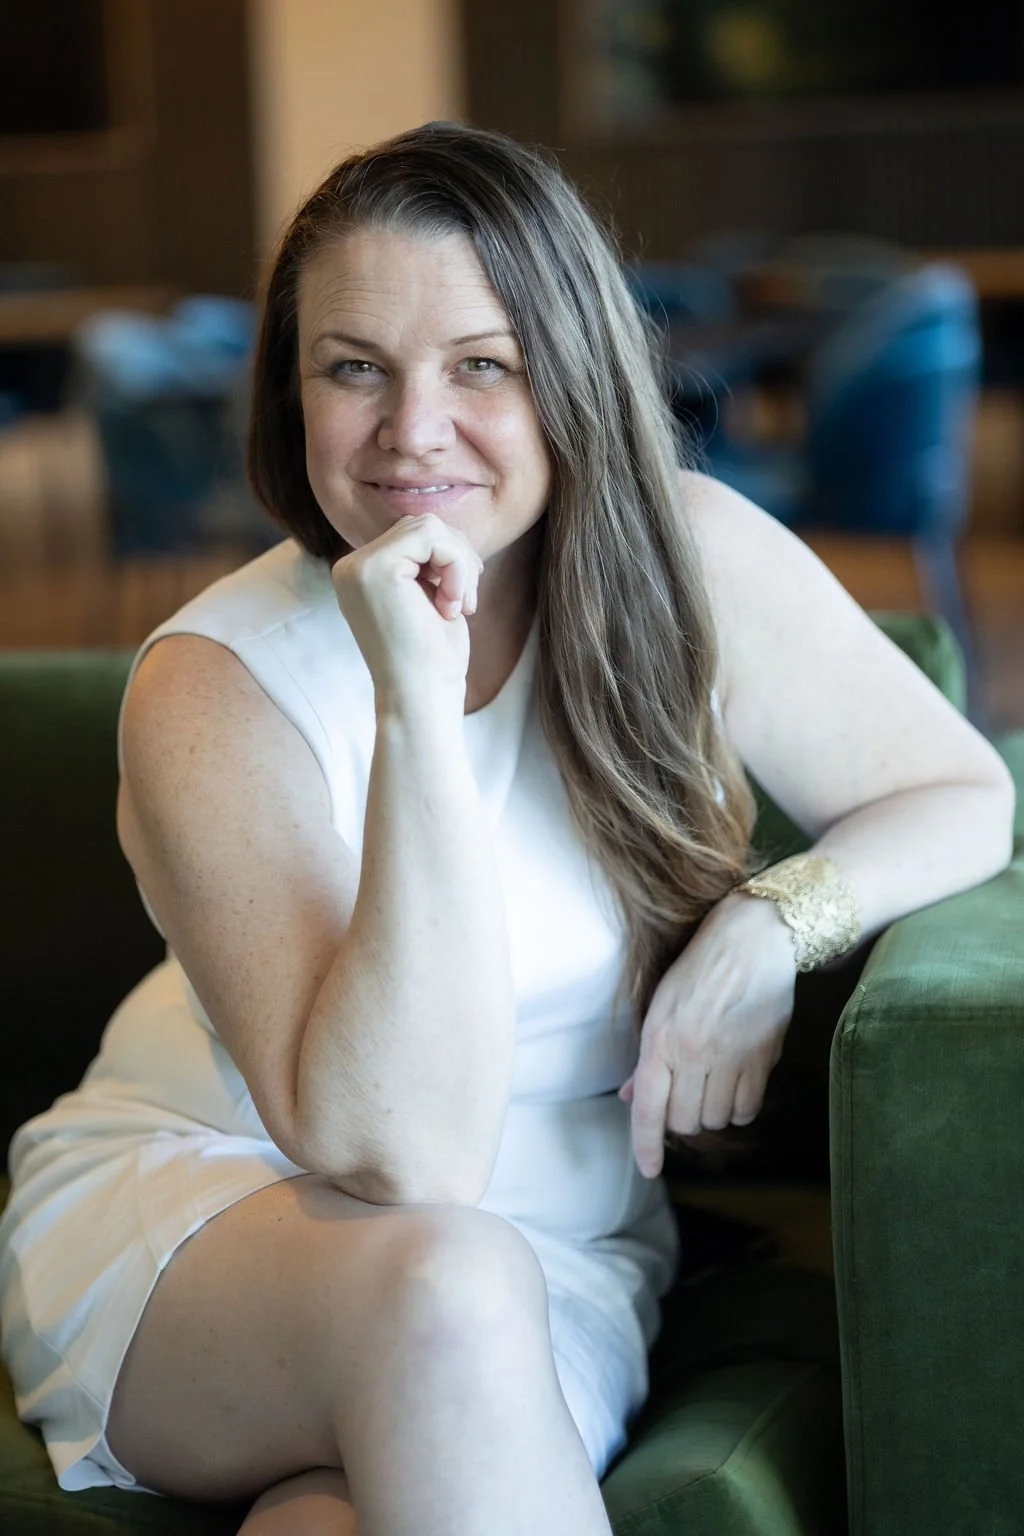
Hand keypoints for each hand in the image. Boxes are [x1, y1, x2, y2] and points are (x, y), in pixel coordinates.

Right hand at [331, 512, 483, 703]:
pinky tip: (453, 604)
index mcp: (360, 574)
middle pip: (420, 525)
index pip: (411, 536)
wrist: (419, 698)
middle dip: (457, 557)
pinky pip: (432, 536)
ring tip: (461, 605)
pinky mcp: (374, 568)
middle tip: (467, 601)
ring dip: (459, 562)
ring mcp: (357, 566)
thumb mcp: (427, 598)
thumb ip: (424, 563)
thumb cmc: (430, 659)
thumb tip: (442, 528)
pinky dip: (456, 565)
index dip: (449, 558)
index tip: (462, 600)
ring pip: (428, 526)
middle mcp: (350, 567)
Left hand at [619, 893, 796, 1178]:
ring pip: (716, 1119)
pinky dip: (740, 1108)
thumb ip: (648, 1058)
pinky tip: (737, 1086)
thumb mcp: (661, 1006)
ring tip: (713, 1084)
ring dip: (712, 1112)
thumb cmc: (700, 968)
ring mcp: (730, 1057)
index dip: (646, 1145)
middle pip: (684, 1122)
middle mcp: (693, 1052)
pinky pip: (748, 1108)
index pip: (648, 1108)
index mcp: (660, 1038)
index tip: (649, 1169)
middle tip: (687, 1095)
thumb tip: (631, 1097)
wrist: (753, 938)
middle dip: (682, 1119)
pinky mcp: (762, 1058)